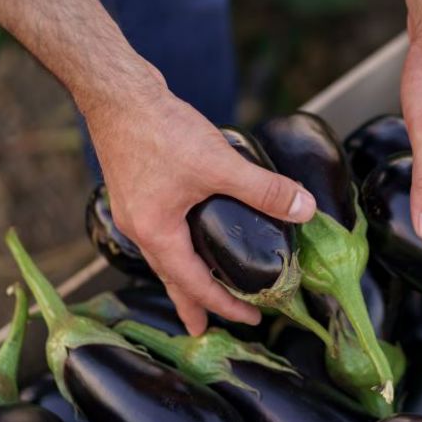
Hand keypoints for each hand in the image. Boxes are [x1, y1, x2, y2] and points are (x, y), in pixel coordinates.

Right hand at [83, 75, 316, 333]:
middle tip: (206, 329)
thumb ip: (263, 190)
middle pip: (171, 279)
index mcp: (156, 234)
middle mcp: (139, 229)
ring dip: (183, 277)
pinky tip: (190, 235)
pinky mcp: (136, 189)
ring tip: (200, 289)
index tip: (251, 318)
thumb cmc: (160, 130)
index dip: (224, 305)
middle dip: (193, 305)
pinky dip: (177, 246)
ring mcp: (134, 209)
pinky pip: (159, 232)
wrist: (117, 92)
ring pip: (163, 256)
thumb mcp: (219, 164)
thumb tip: (304, 210)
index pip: (194, 285)